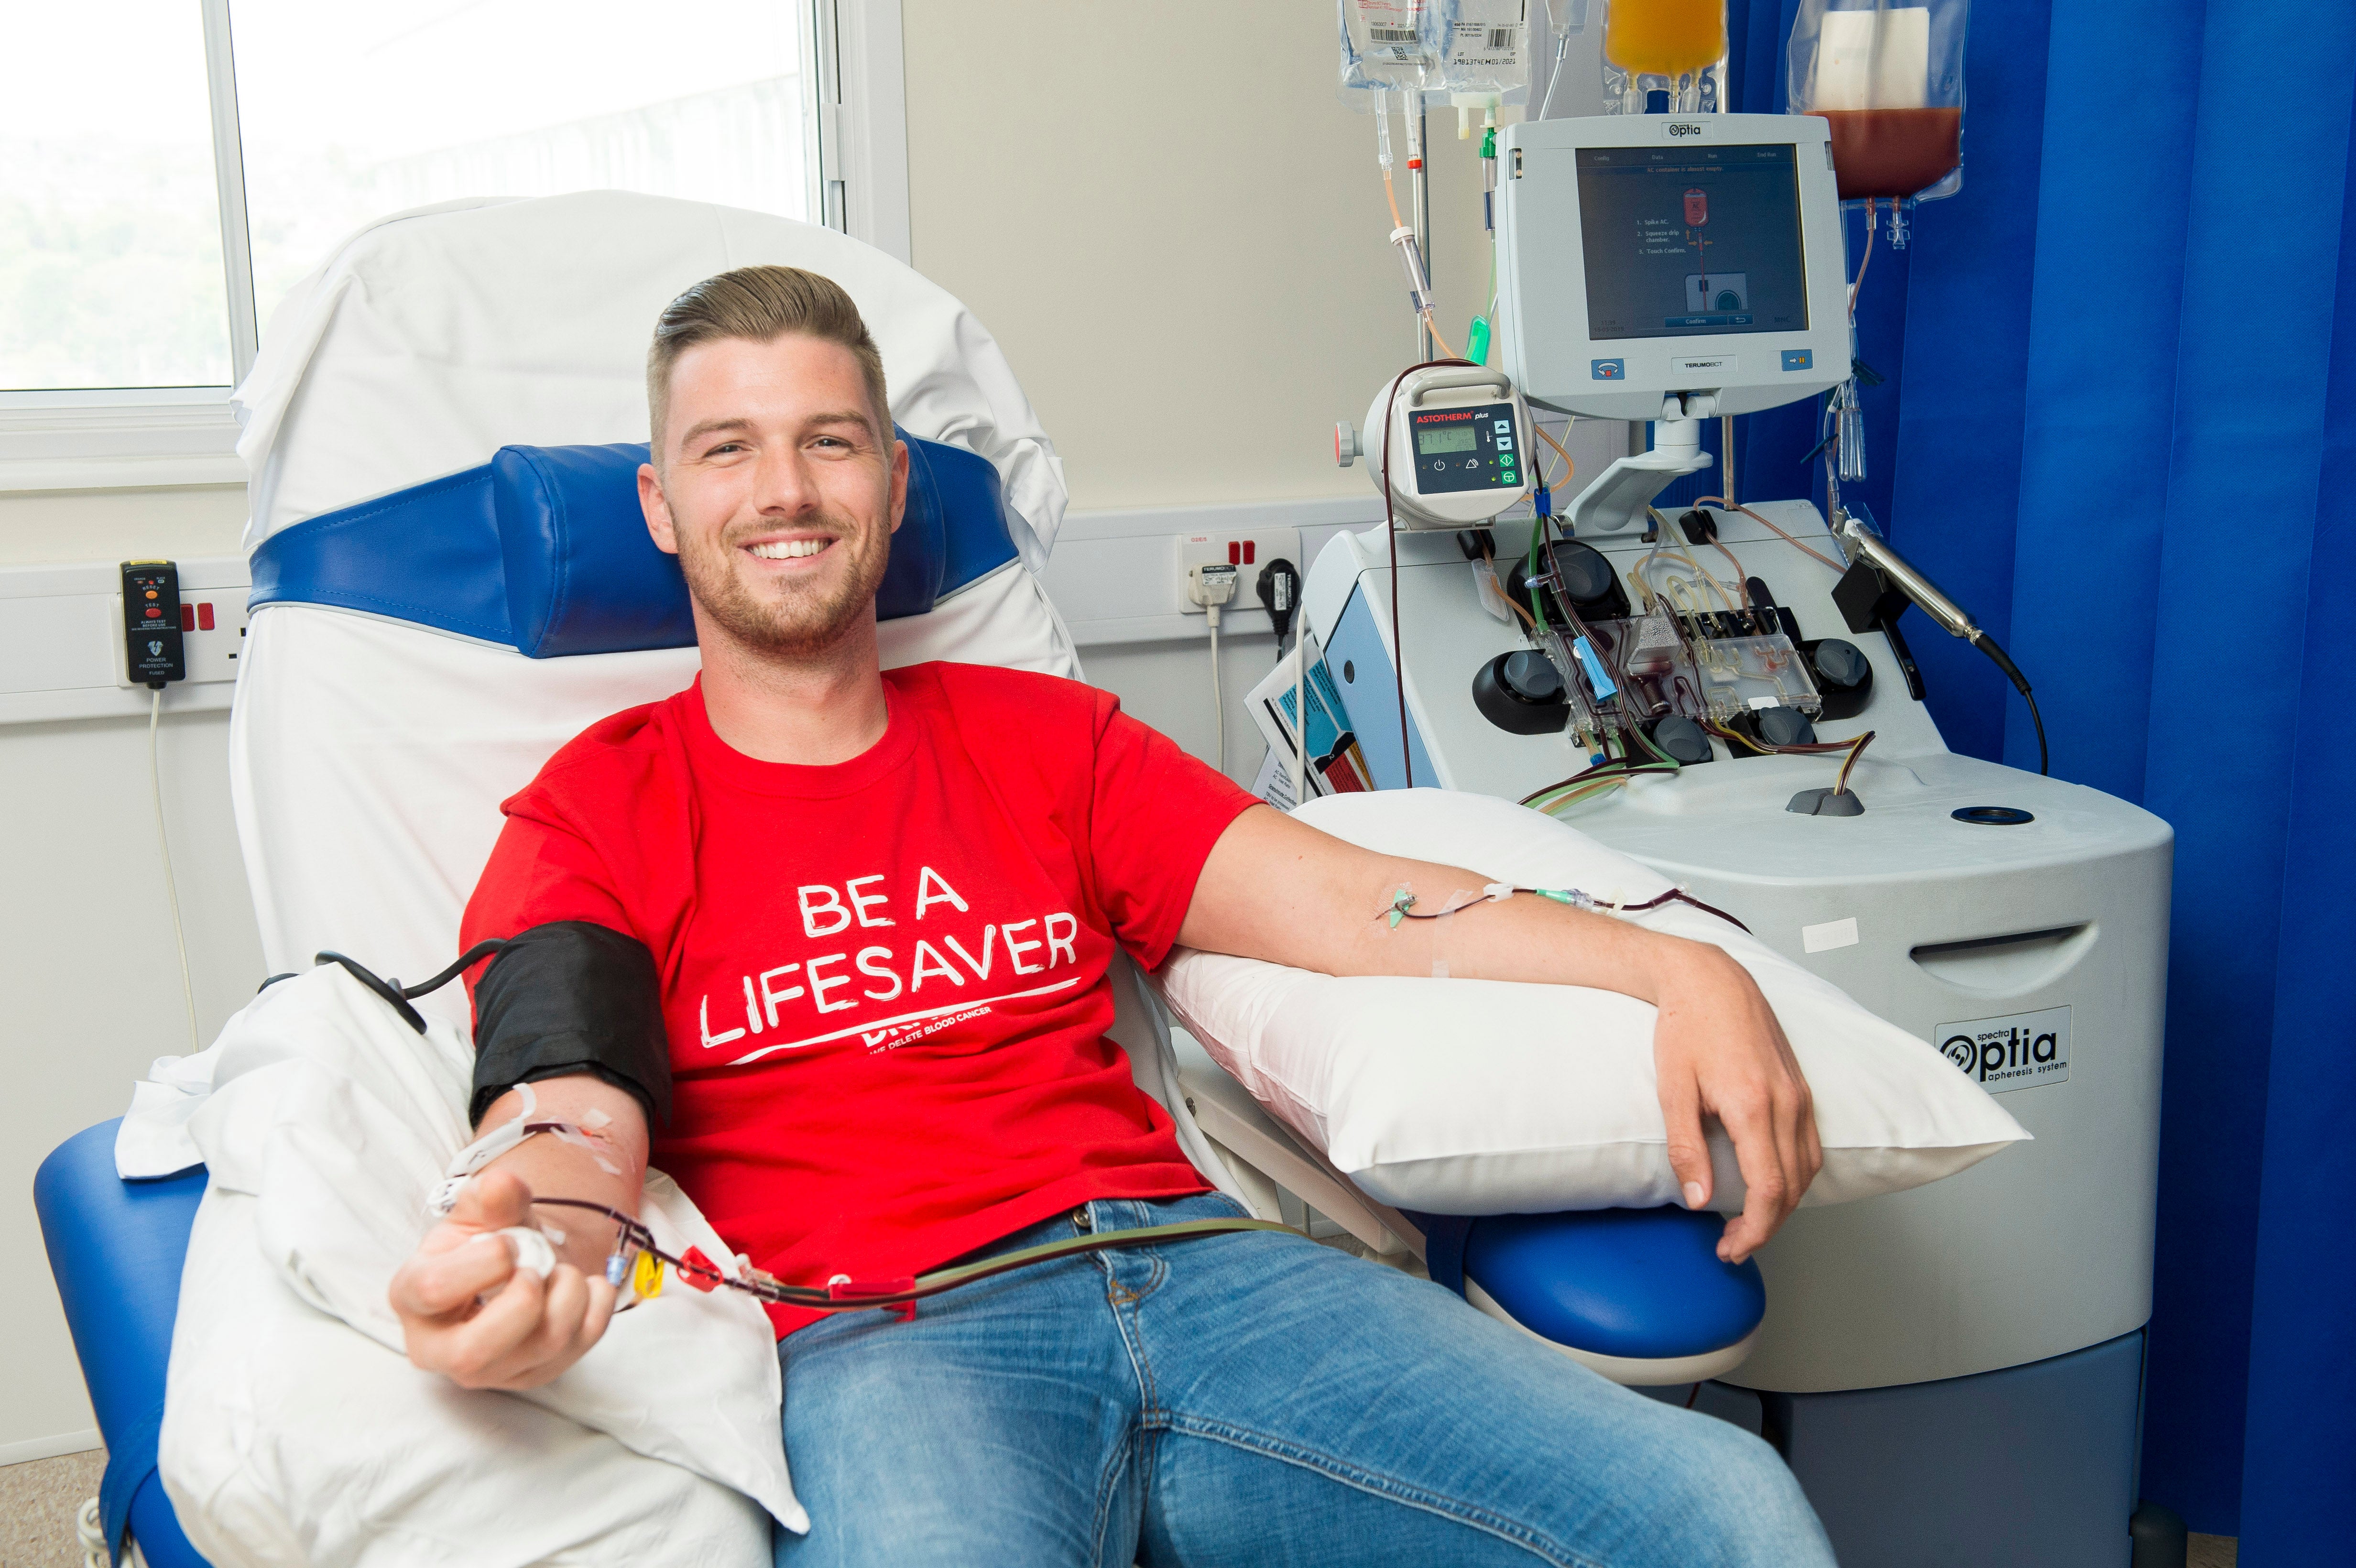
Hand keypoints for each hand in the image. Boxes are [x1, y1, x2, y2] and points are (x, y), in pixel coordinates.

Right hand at [387, 1166, 617, 1389]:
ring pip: (540, 1348)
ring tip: (561, 1271)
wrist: (513, 1269)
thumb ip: (491, 1196)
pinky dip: (597, 1307)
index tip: (508, 1243)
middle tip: (537, 1268)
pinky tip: (586, 1287)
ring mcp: (489, 1371)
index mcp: (412, 1299)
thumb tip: (502, 1184)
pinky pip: (579, 1348)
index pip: (433, 1290)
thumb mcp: (481, 1213)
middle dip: (523, 1300)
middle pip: (472, 1354)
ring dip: (569, 1294)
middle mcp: (440, 1349)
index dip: (484, 1259)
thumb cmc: (484, 1243)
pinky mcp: (530, 1376)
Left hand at [1649, 942, 1822, 1263]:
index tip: (1730, 1248)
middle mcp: (1787, 1103)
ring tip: (1749, 1223)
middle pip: (1793, 1187)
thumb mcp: (1673, 1091)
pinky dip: (1795, 1176)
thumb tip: (1700, 1200)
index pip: (1770, 1189)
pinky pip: (1810, 1145)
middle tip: (1732, 1246)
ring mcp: (1799, 1095)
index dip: (1754, 1229)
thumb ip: (1687, 1149)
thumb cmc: (1686, 1029)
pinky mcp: (1801, 1087)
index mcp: (1753, 1106)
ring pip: (1808, 1169)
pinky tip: (1770, 1184)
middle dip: (1767, 1226)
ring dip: (1784, 1204)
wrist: (1710, 979)